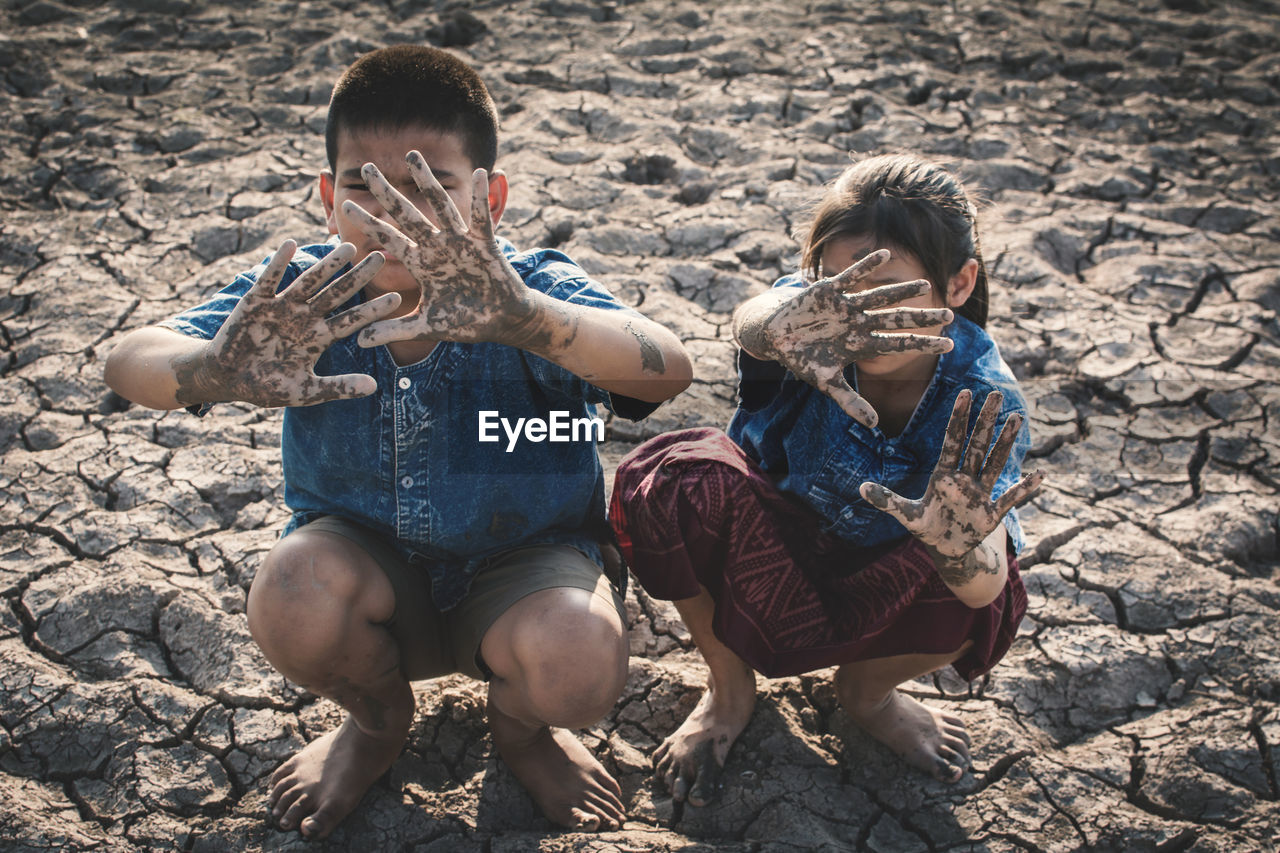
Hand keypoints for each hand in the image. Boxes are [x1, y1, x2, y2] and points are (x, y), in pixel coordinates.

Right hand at [173, 240, 398, 407]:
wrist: (227, 380)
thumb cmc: (267, 387)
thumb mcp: (306, 392)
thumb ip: (338, 388)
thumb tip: (374, 388)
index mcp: (319, 338)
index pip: (351, 320)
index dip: (372, 310)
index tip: (398, 299)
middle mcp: (305, 317)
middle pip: (337, 293)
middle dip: (357, 277)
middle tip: (381, 258)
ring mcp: (281, 307)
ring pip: (309, 282)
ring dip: (327, 265)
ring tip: (347, 248)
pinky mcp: (256, 302)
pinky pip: (269, 280)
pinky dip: (278, 263)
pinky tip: (290, 244)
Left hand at [342, 151, 536, 347]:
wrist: (500, 323)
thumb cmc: (465, 321)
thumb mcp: (426, 326)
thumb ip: (394, 330)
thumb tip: (360, 340)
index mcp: (421, 262)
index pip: (388, 238)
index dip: (368, 223)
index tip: (344, 205)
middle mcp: (436, 246)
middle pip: (406, 213)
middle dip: (386, 191)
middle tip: (366, 168)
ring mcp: (460, 242)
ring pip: (440, 206)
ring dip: (426, 181)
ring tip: (412, 156)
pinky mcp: (485, 245)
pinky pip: (482, 218)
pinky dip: (482, 197)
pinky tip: (480, 174)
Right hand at [759, 250, 954, 425]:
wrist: (776, 337)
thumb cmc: (803, 360)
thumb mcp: (827, 383)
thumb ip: (850, 401)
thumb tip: (874, 425)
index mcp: (861, 344)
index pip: (898, 344)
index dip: (923, 344)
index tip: (949, 346)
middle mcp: (859, 323)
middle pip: (896, 319)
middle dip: (921, 317)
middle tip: (950, 315)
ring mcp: (846, 306)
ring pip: (879, 296)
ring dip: (901, 290)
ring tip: (925, 285)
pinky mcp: (829, 290)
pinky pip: (851, 276)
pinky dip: (865, 266)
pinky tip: (885, 254)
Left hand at [859, 390, 1044, 576]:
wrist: (946, 549)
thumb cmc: (926, 527)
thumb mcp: (905, 514)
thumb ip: (886, 500)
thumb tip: (861, 488)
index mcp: (943, 475)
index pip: (952, 440)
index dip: (958, 418)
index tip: (965, 393)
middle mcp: (964, 479)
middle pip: (977, 444)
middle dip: (986, 420)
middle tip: (996, 393)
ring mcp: (980, 494)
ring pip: (994, 462)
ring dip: (1006, 442)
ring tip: (1017, 418)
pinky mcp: (992, 513)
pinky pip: (1011, 498)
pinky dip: (1024, 489)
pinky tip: (1040, 475)